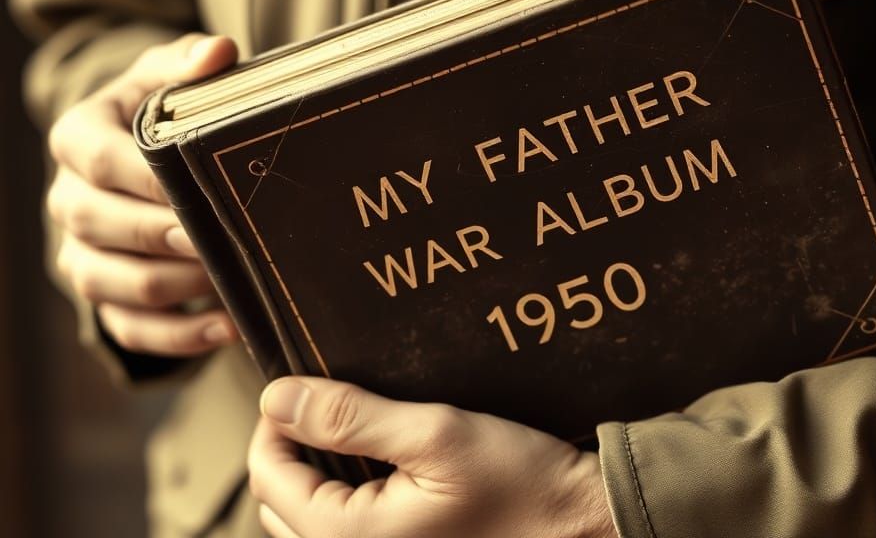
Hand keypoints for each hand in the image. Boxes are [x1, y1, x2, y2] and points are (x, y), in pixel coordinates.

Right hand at [47, 32, 239, 356]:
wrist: (142, 156)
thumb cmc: (161, 110)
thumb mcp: (168, 76)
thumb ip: (188, 61)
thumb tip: (218, 51)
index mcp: (77, 138)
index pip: (101, 160)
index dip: (149, 178)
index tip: (202, 186)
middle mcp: (67, 199)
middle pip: (100, 225)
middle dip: (161, 235)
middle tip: (217, 239)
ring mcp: (80, 252)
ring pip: (111, 282)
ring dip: (173, 287)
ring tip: (228, 280)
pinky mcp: (103, 295)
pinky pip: (130, 328)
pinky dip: (179, 335)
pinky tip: (228, 326)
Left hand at [248, 377, 618, 537]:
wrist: (575, 522)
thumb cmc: (517, 482)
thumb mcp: (434, 433)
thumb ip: (351, 417)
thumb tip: (278, 397)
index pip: (269, 476)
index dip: (275, 420)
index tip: (301, 383)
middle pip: (281, 499)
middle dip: (293, 445)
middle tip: (329, 401)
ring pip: (308, 515)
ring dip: (317, 467)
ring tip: (354, 427)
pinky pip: (343, 525)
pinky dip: (345, 487)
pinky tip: (380, 459)